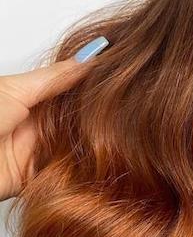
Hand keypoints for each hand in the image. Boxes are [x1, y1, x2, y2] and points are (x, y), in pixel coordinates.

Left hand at [0, 36, 108, 200]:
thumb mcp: (17, 90)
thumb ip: (56, 79)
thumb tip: (90, 58)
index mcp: (32, 99)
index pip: (74, 91)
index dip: (97, 86)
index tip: (124, 79)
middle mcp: (39, 125)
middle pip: (80, 120)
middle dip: (102, 118)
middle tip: (130, 111)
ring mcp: (41, 152)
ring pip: (80, 147)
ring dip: (96, 145)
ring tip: (124, 135)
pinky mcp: (41, 178)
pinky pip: (70, 175)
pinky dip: (85, 171)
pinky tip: (105, 161)